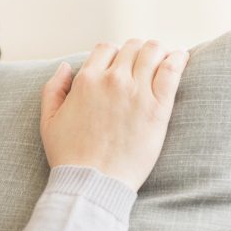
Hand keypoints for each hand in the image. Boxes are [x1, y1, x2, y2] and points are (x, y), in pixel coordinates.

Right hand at [40, 40, 188, 190]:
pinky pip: (172, 70)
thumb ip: (53, 89)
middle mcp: (112, 80)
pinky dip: (179, 58)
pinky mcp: (158, 107)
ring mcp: (137, 92)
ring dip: (158, 52)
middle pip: (132, 47)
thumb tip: (64, 67)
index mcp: (86, 81)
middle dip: (137, 52)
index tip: (120, 65)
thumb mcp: (48, 122)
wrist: (93, 183)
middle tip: (144, 64)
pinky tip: (182, 57)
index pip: (106, 48)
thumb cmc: (69, 157)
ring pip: (153, 51)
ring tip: (163, 60)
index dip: (113, 54)